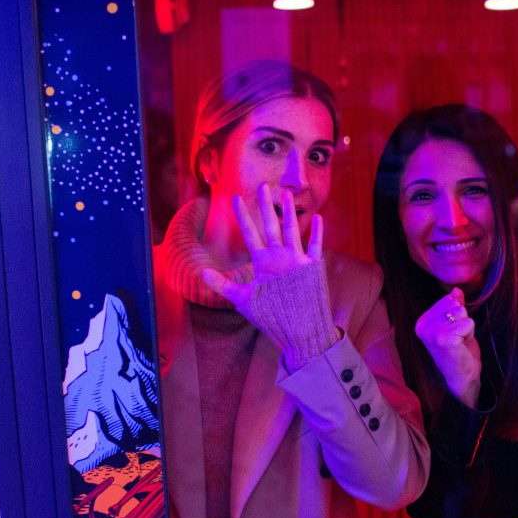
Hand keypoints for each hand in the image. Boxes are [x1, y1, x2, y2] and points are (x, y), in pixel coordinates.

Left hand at [202, 183, 322, 306]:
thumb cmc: (270, 317)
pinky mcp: (311, 269)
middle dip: (266, 206)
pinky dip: (317, 234)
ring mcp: (296, 261)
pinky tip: (317, 218)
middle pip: (271, 226)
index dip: (243, 216)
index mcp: (263, 263)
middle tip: (263, 185)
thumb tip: (200, 272)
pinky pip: (315, 247)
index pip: (250, 234)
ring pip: (292, 231)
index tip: (235, 198)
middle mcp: (279, 258)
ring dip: (289, 213)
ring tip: (287, 195)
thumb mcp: (243, 300)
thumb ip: (223, 285)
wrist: (297, 331)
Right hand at [415, 287, 481, 407]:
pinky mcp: (444, 339)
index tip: (453, 333)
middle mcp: (423, 326)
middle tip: (458, 339)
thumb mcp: (455, 325)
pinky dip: (470, 334)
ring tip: (460, 342)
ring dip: (467, 328)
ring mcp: (432, 333)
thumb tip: (456, 290)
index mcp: (422, 321)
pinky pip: (468, 323)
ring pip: (462, 313)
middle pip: (455, 305)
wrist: (462, 377)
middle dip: (463, 320)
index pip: (448, 300)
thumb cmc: (459, 351)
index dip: (457, 316)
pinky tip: (462, 346)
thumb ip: (454, 306)